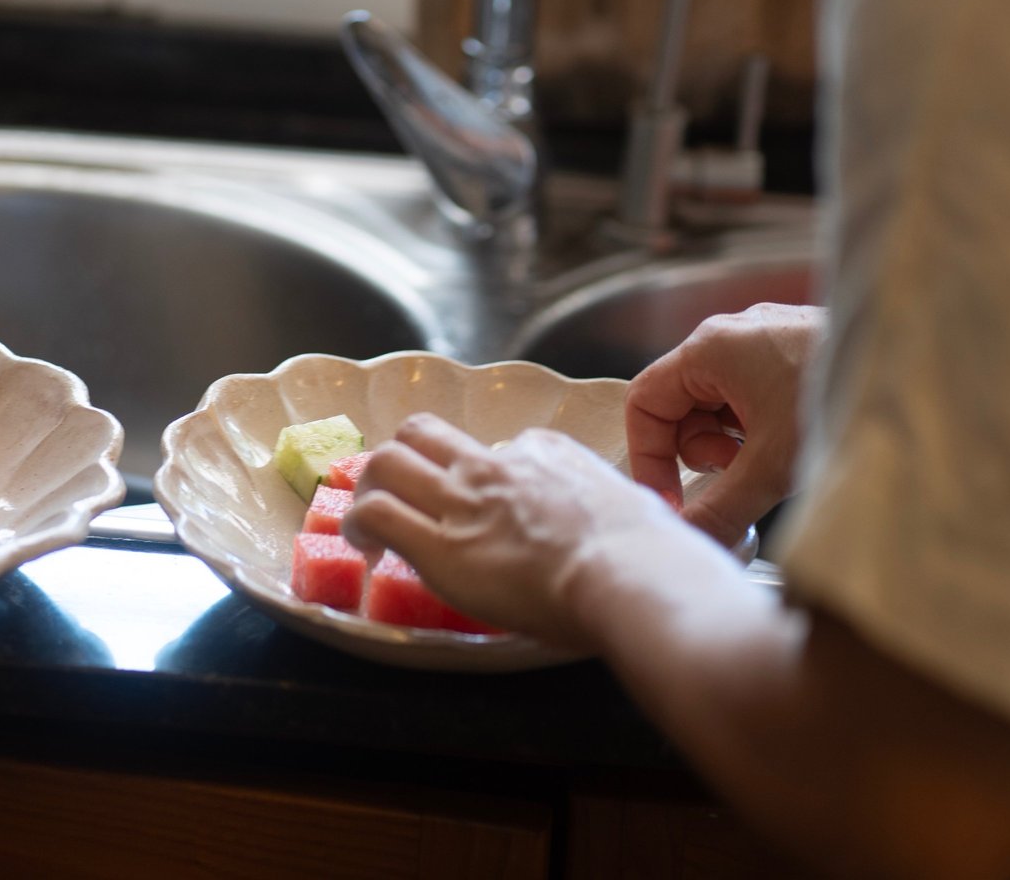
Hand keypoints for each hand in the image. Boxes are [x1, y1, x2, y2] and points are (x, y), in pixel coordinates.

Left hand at [342, 412, 689, 648]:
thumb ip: (612, 505)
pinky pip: (377, 513)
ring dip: (370, 486)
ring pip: (388, 461)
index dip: (480, 474)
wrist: (631, 575)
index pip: (498, 448)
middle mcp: (497, 467)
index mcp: (548, 454)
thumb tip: (622, 518)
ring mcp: (464, 501)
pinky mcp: (440, 546)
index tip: (481, 503)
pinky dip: (359, 524)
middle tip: (399, 491)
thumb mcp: (636, 506)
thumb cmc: (650, 555)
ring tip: (368, 519)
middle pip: (425, 433)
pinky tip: (365, 546)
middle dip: (405, 457)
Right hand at [627, 303, 824, 546]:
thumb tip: (691, 541)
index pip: (644, 403)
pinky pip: (752, 395)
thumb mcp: (770, 466)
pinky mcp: (794, 350)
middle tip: (737, 474)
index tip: (671, 499)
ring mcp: (765, 339)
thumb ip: (720, 509)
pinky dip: (761, 426)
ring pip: (719, 404)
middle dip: (701, 451)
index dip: (649, 458)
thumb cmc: (839, 397)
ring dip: (733, 441)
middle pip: (681, 405)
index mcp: (710, 348)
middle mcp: (732, 335)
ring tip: (771, 456)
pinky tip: (793, 440)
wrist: (920, 370)